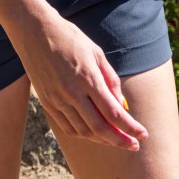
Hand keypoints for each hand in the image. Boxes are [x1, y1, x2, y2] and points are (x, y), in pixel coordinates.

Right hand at [15, 11, 149, 150]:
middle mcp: (72, 92)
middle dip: (120, 141)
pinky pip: (68, 128)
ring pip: (84, 131)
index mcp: (87, 78)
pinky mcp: (47, 104)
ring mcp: (57, 100)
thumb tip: (121, 105)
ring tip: (117, 140)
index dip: (130, 127)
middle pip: (100, 128)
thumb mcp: (96, 53)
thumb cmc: (70, 39)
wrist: (35, 32)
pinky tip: (95, 134)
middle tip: (134, 146)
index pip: (113, 112)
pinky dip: (84, 135)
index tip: (143, 134)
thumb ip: (110, 80)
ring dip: (103, 140)